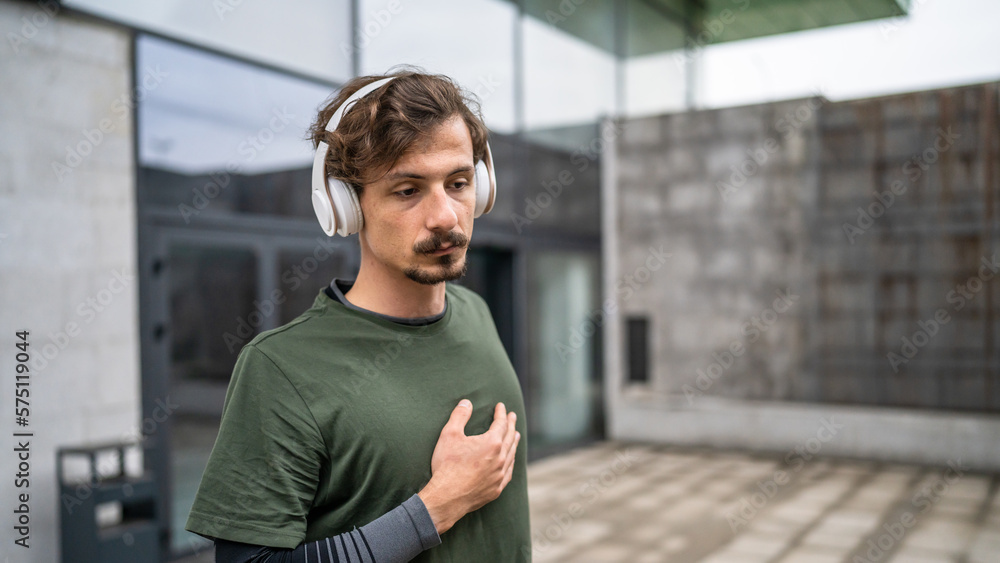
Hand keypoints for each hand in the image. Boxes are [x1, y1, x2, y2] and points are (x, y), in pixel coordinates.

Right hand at [418, 399, 519, 534]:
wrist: (447, 498)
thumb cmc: (447, 466)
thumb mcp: (449, 435)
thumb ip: (459, 416)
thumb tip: (466, 402)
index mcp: (492, 443)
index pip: (500, 424)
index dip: (501, 414)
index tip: (501, 406)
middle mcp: (500, 458)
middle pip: (510, 438)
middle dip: (511, 425)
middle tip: (512, 417)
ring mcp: (500, 475)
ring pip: (511, 455)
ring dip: (514, 442)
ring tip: (516, 435)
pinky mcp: (496, 489)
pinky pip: (509, 472)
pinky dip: (511, 462)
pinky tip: (510, 461)